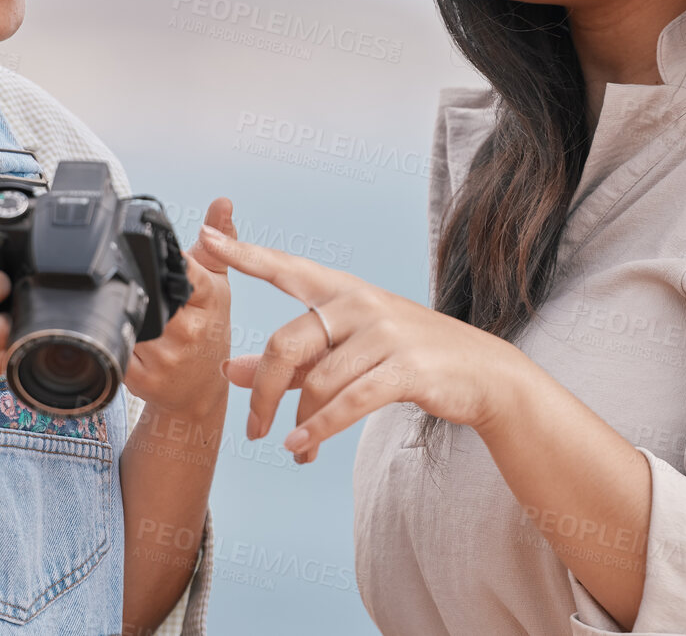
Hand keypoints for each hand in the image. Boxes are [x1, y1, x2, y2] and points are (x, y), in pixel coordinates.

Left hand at [123, 198, 233, 420]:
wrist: (200, 390)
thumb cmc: (208, 330)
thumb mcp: (217, 283)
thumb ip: (218, 240)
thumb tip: (223, 202)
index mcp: (209, 299)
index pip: (186, 270)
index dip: (171, 261)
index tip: (161, 256)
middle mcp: (191, 329)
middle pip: (150, 294)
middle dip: (142, 290)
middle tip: (145, 290)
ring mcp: (168, 357)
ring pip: (129, 318)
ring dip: (126, 313)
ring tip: (142, 317)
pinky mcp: (144, 379)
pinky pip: (116, 346)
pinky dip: (117, 340)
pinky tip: (134, 342)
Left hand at [196, 225, 526, 462]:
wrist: (480, 373)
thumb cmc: (404, 357)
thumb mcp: (345, 352)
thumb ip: (290, 361)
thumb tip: (231, 371)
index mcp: (341, 291)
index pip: (284, 267)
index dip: (243, 254)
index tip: (205, 237)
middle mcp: (359, 304)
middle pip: (287, 344)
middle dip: (264, 394)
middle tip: (253, 430)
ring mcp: (385, 334)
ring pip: (318, 382)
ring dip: (299, 423)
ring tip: (294, 449)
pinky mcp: (406, 368)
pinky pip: (350, 401)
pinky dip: (320, 428)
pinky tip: (302, 446)